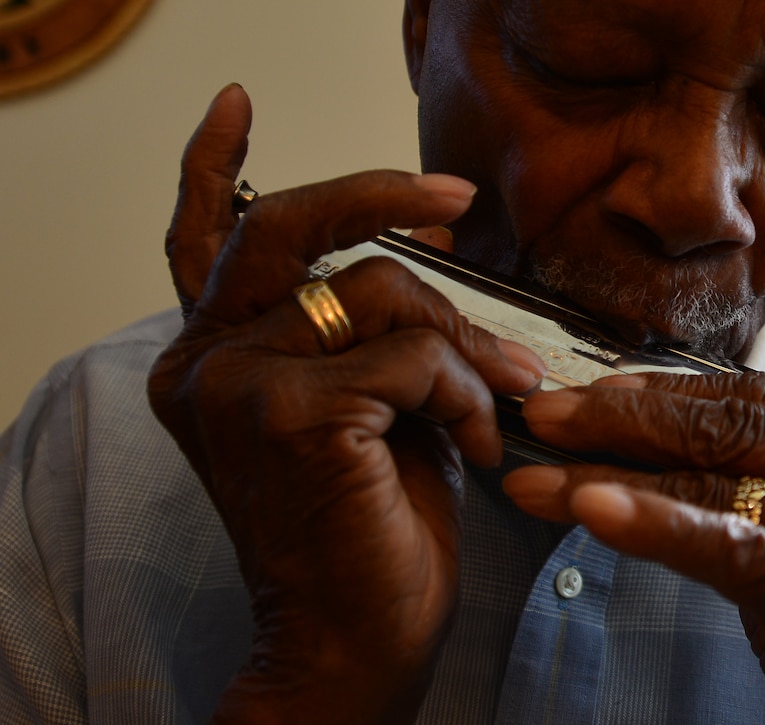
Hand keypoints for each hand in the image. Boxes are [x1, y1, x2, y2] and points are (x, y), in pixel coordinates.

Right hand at [148, 85, 544, 722]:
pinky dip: (466, 393)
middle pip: (291, 226)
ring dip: (463, 342)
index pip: (205, 240)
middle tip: (454, 199)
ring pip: (379, 292)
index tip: (235, 105)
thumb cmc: (367, 531)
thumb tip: (423, 246)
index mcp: (212, 360)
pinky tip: (473, 445)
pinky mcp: (293, 413)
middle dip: (382, 195)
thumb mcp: (370, 411)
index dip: (216, 165)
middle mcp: (204, 362)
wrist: (352, 644)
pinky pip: (415, 356)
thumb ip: (370, 335)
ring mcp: (239, 384)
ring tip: (498, 398)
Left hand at [504, 371, 764, 722]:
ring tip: (538, 480)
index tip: (586, 394)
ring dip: (608, 476)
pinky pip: (730, 550)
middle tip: (543, 419)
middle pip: (727, 427)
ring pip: (711, 483)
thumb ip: (750, 470)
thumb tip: (633, 424)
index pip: (750, 396)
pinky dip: (656, 525)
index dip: (658, 391)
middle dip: (620, 420)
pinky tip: (593, 511)